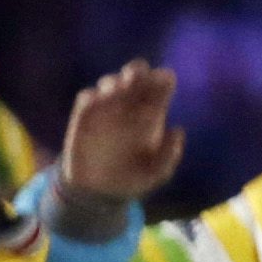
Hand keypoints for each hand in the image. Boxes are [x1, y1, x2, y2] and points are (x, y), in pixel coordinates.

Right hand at [60, 62, 185, 203]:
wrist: (98, 191)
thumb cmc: (132, 179)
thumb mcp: (156, 174)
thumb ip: (168, 155)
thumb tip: (176, 130)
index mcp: (152, 115)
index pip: (161, 86)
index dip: (162, 79)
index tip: (162, 83)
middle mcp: (130, 107)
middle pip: (136, 75)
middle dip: (136, 71)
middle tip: (135, 79)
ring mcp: (106, 109)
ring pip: (110, 82)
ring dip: (114, 82)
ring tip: (117, 91)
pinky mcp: (84, 116)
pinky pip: (87, 97)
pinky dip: (91, 96)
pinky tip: (95, 103)